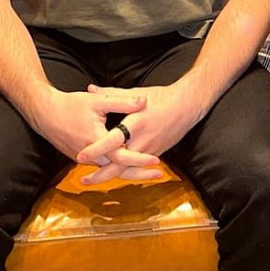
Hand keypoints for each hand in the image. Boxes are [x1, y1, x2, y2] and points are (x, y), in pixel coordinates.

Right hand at [31, 88, 162, 179]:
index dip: (139, 158)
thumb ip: (122, 102)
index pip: (122, 156)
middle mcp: (91, 155)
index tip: (155, 160)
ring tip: (149, 173)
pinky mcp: (82, 159)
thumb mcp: (98, 101)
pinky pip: (103, 166)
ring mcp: (85, 159)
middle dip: (140, 173)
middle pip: (118, 169)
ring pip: (110, 170)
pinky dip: (117, 168)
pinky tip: (130, 167)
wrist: (44, 113)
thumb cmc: (70, 105)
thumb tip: (143, 102)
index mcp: (96, 141)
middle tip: (160, 174)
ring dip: (129, 172)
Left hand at [76, 82, 207, 184]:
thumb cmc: (162, 97)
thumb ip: (112, 93)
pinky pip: (137, 167)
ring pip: (128, 169)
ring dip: (110, 177)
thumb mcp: (137, 93)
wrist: (188, 106)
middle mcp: (143, 140)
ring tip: (92, 181)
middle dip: (100, 174)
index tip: (81, 156)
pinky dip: (124, 172)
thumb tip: (91, 89)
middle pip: (119, 164)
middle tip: (83, 180)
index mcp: (136, 123)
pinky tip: (112, 176)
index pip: (112, 140)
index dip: (96, 149)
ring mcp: (150, 150)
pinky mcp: (156, 154)